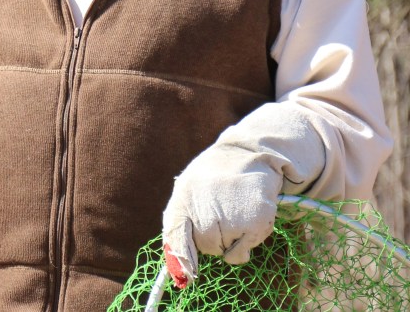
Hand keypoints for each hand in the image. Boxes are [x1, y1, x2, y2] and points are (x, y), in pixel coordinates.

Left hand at [162, 146, 281, 287]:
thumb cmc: (213, 178)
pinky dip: (244, 245)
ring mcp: (230, 217)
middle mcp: (205, 208)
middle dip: (211, 240)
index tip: (185, 276)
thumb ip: (177, 222)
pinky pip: (241, 253)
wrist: (248, 154)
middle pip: (204, 247)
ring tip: (234, 212)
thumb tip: (178, 264)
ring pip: (223, 251)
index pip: (176, 234)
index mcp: (184, 197)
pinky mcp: (255, 224)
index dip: (180, 258)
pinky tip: (248, 219)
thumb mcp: (187, 189)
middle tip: (220, 216)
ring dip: (229, 240)